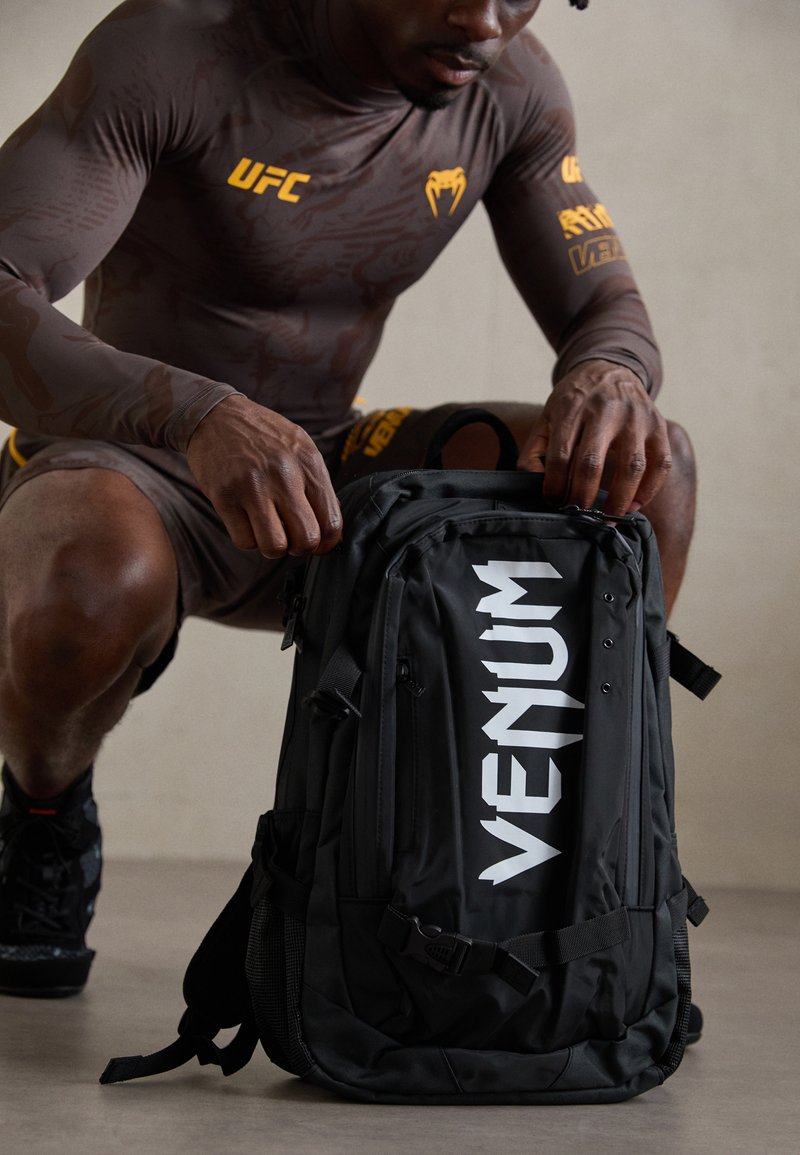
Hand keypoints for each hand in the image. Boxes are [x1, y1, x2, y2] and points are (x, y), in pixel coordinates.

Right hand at [186, 395, 341, 556]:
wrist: (215, 415)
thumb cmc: (263, 436)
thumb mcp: (299, 447)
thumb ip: (316, 485)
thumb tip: (330, 534)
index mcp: (308, 463)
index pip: (331, 522)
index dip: (326, 543)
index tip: (317, 542)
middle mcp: (283, 475)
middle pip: (306, 539)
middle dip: (300, 548)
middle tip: (291, 537)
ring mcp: (252, 487)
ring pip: (275, 546)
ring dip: (274, 547)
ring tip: (269, 531)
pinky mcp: (224, 497)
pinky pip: (244, 541)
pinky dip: (248, 539)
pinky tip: (248, 522)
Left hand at [517, 360, 671, 514]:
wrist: (610, 369)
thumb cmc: (574, 401)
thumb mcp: (547, 416)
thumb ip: (534, 450)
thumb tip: (532, 485)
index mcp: (571, 408)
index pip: (560, 456)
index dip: (556, 486)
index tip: (554, 502)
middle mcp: (605, 410)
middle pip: (592, 464)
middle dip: (583, 497)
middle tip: (579, 516)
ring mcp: (635, 417)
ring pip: (631, 466)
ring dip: (619, 499)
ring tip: (609, 517)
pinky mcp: (658, 424)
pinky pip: (661, 463)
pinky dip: (650, 489)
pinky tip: (635, 504)